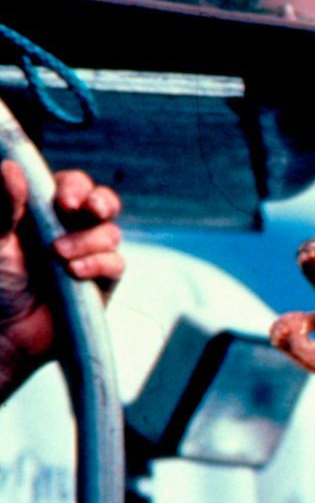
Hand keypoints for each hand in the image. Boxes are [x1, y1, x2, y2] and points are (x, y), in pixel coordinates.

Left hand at [0, 160, 123, 393]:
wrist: (6, 335)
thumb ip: (4, 205)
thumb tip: (12, 168)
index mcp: (43, 215)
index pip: (71, 187)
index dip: (75, 187)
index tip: (63, 199)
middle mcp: (69, 231)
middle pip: (102, 203)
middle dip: (100, 202)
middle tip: (86, 209)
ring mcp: (88, 257)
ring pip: (110, 233)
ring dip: (88, 241)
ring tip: (60, 256)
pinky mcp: (102, 284)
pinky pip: (116, 264)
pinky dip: (98, 264)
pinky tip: (75, 273)